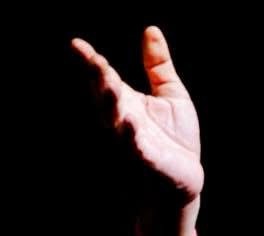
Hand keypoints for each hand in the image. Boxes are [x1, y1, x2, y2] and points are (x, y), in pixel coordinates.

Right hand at [72, 27, 202, 235]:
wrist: (186, 178)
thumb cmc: (176, 139)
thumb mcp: (170, 94)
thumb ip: (158, 65)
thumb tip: (150, 29)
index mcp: (127, 103)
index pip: (104, 80)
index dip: (91, 63)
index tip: (76, 45)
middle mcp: (123, 121)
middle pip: (105, 98)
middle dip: (98, 81)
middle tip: (92, 61)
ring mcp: (133, 143)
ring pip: (116, 123)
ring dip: (112, 106)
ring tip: (109, 86)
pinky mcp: (148, 163)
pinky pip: (137, 150)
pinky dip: (131, 139)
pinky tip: (130, 123)